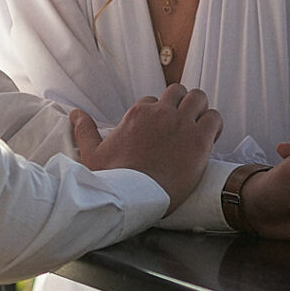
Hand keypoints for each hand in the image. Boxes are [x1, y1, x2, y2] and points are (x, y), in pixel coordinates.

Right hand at [74, 84, 221, 213]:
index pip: (153, 101)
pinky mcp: (199, 140)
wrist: (134, 199)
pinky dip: (214, 125)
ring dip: (200, 109)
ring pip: (199, 98)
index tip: (160, 131)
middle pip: (178, 91)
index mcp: (138, 114)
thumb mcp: (91, 153)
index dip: (158, 114)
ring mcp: (182, 124)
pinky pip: (214, 118)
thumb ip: (84, 130)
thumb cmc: (113, 179)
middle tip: (183, 123)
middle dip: (182, 103)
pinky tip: (210, 138)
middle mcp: (161, 113)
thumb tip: (75, 113)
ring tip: (198, 127)